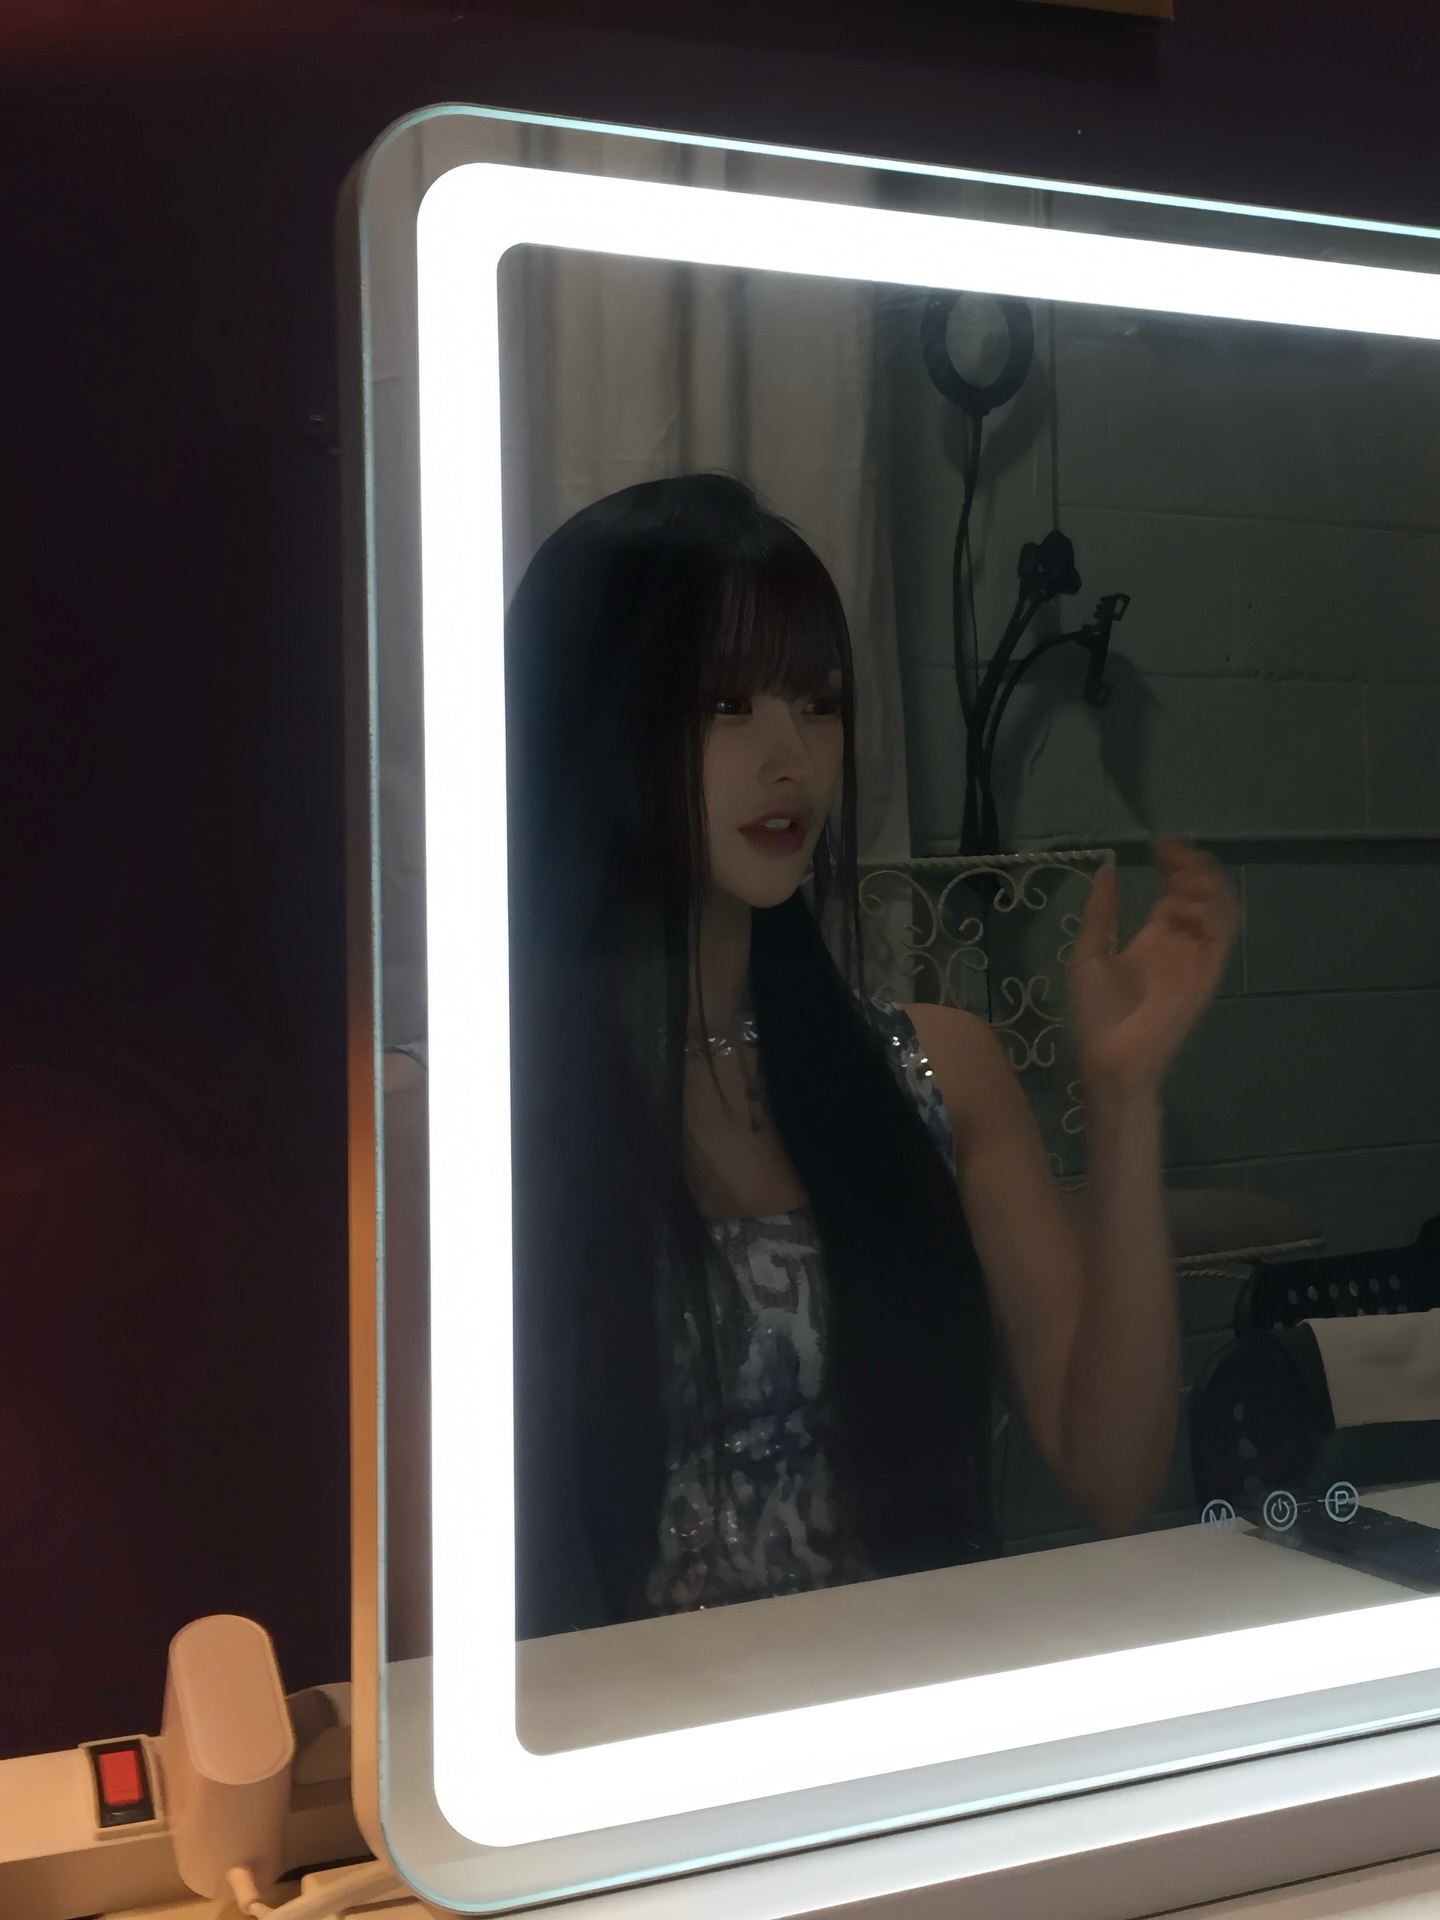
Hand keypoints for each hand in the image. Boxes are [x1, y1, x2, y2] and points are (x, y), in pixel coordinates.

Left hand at [1067, 840, 1238, 1101]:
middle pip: (1205, 891)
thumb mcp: (1089, 953)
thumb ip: (1101, 912)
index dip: (1175, 863)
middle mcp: (1180, 942)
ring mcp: (1196, 956)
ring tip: (1178, 877)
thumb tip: (1106, 869)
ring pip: (1221, 907)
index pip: (1177, 889)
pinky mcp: (1206, 973)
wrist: (1109, 1058)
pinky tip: (1181, 905)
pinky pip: (1221, 935)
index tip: (1159, 845)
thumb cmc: (1096, 1014)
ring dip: (1205, 884)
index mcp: (1154, 937)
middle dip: (1194, 865)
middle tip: (1172, 854)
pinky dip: (1210, 911)